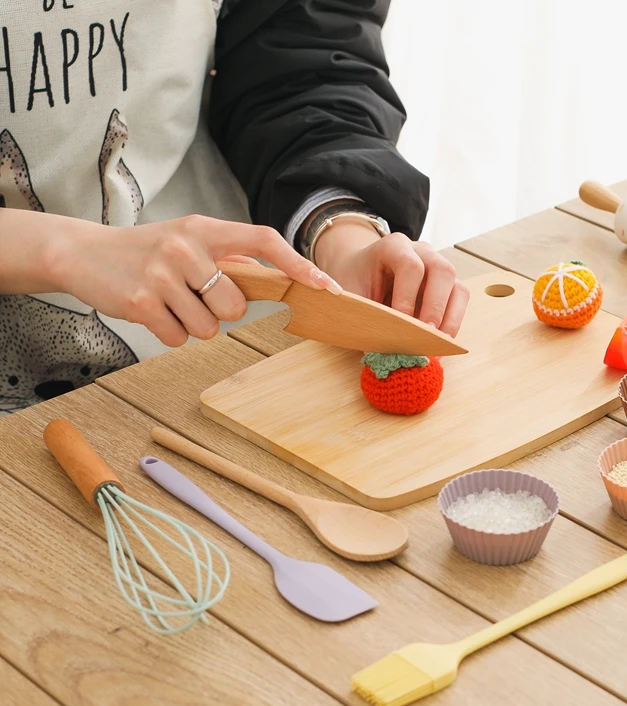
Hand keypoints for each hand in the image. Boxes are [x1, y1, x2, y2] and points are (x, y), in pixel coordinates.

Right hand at [44, 213, 341, 346]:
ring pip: (209, 328)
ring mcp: (162, 274)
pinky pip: (178, 339)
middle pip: (236, 306)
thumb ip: (229, 257)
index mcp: (205, 228)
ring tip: (169, 301)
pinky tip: (152, 311)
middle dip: (220, 312)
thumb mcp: (189, 241)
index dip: (298, 265)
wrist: (84, 253)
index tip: (326, 287)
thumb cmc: (148, 251)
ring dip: (192, 324)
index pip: (264, 241)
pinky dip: (169, 332)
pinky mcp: (141, 301)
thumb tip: (275, 279)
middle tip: (191, 295)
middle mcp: (186, 247)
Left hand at [312, 218, 469, 337]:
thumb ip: (364, 317)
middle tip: (426, 336)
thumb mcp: (351, 295)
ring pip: (458, 288)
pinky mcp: (446, 286)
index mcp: (393, 247)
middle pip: (442, 271)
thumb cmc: (354, 281)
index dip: (407, 297)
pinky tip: (438, 342)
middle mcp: (421, 252)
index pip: (410, 266)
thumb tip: (380, 354)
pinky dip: (452, 323)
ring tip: (437, 345)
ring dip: (450, 319)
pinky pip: (459, 302)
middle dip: (436, 307)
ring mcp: (438, 267)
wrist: (359, 270)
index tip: (400, 324)